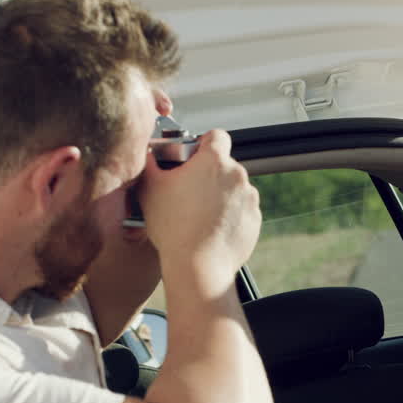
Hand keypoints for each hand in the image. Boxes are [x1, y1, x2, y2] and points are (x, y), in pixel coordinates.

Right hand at [138, 129, 260, 278]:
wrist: (198, 266)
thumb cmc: (173, 228)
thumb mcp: (150, 188)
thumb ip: (150, 162)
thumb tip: (148, 154)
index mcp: (214, 161)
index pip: (216, 136)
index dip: (202, 144)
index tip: (192, 157)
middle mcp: (238, 175)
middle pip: (223, 165)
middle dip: (207, 175)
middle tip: (187, 193)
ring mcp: (250, 198)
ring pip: (233, 189)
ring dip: (219, 196)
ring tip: (197, 215)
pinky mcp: (254, 220)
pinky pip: (241, 211)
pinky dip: (229, 216)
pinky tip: (210, 228)